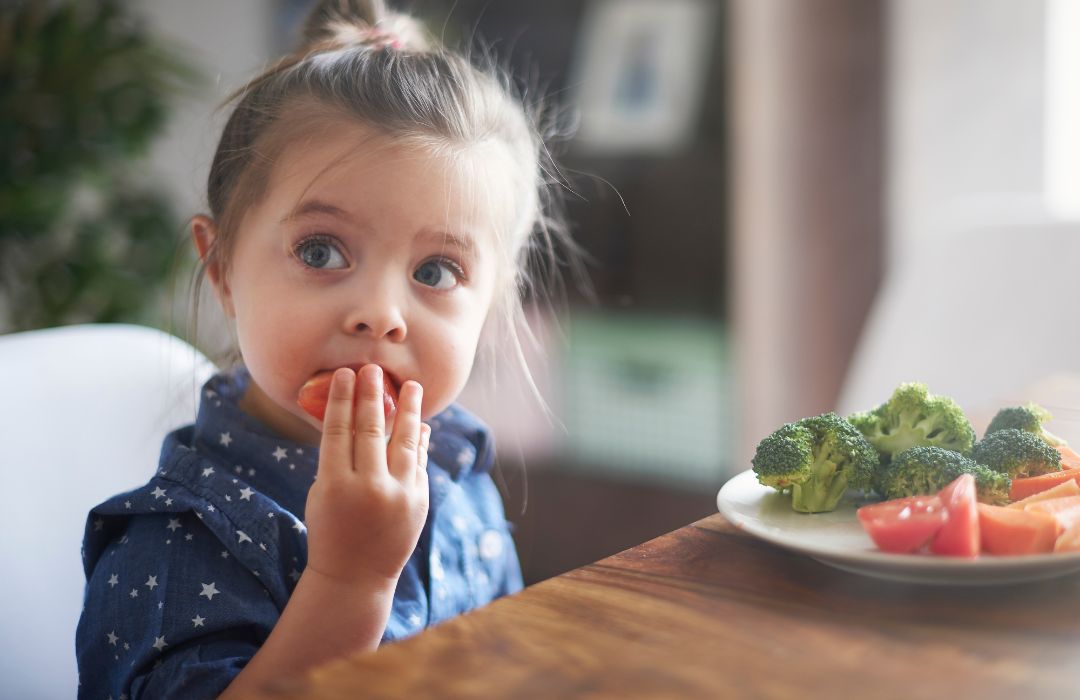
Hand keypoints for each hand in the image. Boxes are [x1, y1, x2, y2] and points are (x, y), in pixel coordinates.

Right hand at [303, 365, 429, 584]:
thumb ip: (338, 459)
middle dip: (372, 395)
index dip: (342, 399)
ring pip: (405, 441)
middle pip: (371, 430)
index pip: (339, 431)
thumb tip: (358, 418)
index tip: (346, 374)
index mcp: (334, 485)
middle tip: (373, 369)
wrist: (355, 576)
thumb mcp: (322, 494)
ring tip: (412, 386)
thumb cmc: (330, 529)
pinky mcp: (419, 502)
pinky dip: (420, 441)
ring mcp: (398, 495)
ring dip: (409, 410)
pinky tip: (420, 423)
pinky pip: (419, 462)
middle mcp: (368, 488)